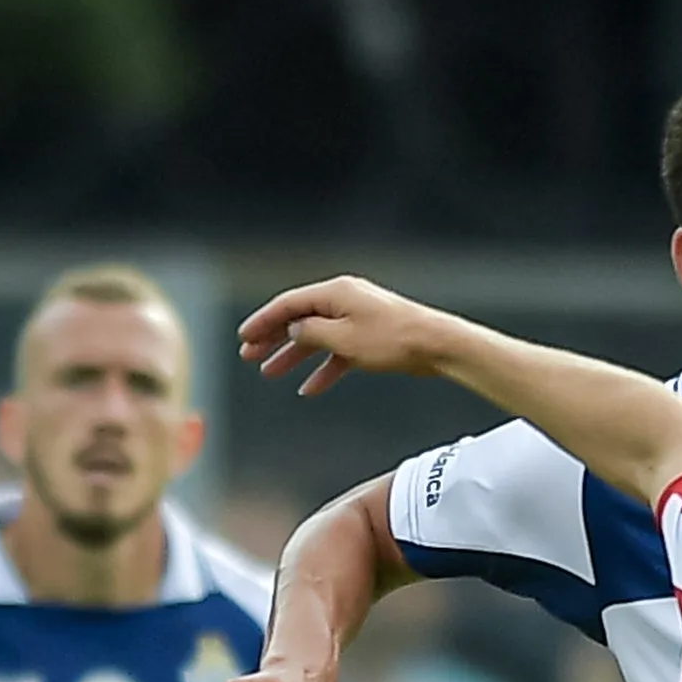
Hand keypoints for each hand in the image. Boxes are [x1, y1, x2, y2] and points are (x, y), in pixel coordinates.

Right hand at [240, 275, 446, 396]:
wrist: (437, 346)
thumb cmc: (394, 339)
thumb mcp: (343, 339)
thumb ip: (312, 333)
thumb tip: (294, 330)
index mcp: (335, 293)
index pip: (288, 304)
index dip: (263, 321)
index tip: (244, 337)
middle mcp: (345, 301)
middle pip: (299, 319)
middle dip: (273, 338)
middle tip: (249, 356)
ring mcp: (358, 319)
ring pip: (317, 337)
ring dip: (293, 355)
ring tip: (271, 373)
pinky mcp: (372, 338)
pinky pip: (339, 352)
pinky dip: (324, 368)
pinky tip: (310, 388)